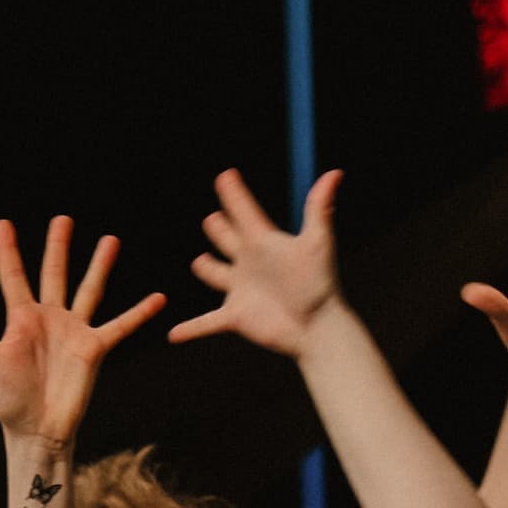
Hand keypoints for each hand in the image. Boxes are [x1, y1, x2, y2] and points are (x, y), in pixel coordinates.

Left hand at [0, 216, 164, 449]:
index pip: (13, 277)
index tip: (2, 223)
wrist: (37, 430)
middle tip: (63, 218)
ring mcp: (73, 331)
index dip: (8, 251)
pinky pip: (119, 326)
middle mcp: (49, 319)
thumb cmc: (9, 401)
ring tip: (110, 239)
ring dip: (99, 265)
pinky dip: (138, 313)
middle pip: (54, 273)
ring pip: (88, 290)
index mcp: (21, 319)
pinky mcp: (93, 348)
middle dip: (58, 247)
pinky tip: (157, 298)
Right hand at [175, 167, 340, 359]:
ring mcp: (239, 290)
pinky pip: (206, 323)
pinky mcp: (235, 316)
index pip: (243, 211)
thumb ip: (318, 207)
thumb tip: (335, 172)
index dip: (234, 194)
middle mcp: (248, 263)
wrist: (316, 326)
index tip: (226, 176)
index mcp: (262, 242)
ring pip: (214, 274)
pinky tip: (173, 335)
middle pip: (226, 239)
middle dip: (218, 228)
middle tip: (213, 219)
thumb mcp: (316, 242)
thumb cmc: (318, 284)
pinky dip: (190, 329)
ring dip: (206, 268)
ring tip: (200, 262)